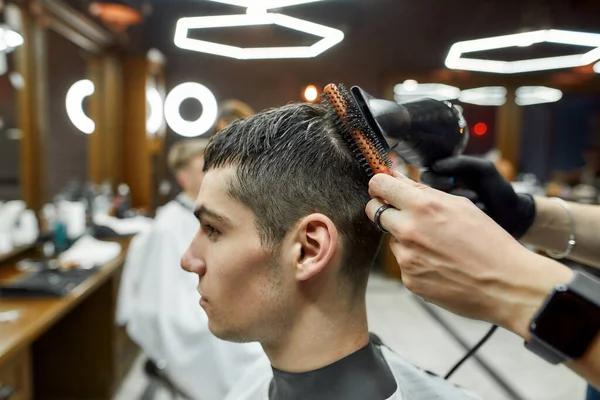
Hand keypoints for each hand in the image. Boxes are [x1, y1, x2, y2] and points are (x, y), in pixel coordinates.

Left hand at [365, 172, 570, 332]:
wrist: (507, 285)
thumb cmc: (490, 242)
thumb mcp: (461, 206)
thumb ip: (423, 191)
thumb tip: (396, 177)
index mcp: (423, 206)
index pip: (380, 185)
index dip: (379, 184)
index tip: (382, 187)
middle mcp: (408, 231)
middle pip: (374, 211)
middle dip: (385, 209)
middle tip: (405, 213)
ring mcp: (406, 258)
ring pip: (392, 239)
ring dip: (405, 238)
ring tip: (439, 246)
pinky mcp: (409, 280)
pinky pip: (404, 262)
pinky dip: (416, 261)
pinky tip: (441, 264)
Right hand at [421, 156, 535, 238]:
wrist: (513, 215)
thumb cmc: (498, 190)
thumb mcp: (484, 169)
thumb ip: (461, 162)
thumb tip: (435, 166)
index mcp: (449, 175)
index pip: (428, 173)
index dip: (436, 177)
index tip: (451, 180)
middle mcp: (444, 191)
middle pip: (426, 189)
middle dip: (445, 190)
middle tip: (462, 190)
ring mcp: (447, 208)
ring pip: (435, 202)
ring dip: (456, 200)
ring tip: (476, 199)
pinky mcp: (450, 222)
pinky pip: (444, 217)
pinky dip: (461, 212)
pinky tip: (478, 210)